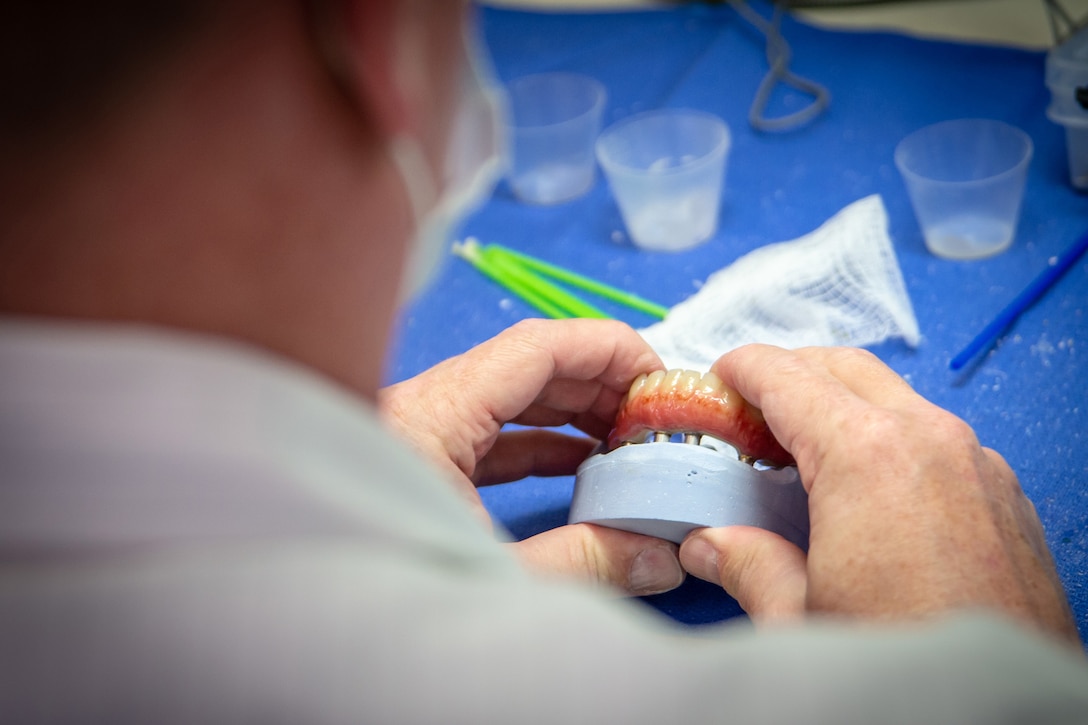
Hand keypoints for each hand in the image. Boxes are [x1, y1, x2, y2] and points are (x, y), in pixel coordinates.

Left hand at [380, 319, 683, 596]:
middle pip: (526, 366)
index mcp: (430, 414)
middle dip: (598, 383)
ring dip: (571, 413)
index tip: (659, 373)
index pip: (535, 346)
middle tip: (654, 414)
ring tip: (628, 438)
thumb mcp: (493, 576)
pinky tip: (581, 464)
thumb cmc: (371, 588)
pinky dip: (540, 444)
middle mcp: (419, 408)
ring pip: (508, 399)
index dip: (607, 350)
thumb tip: (659, 558)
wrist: (294, 622)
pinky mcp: (415, 461)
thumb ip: (582, 563)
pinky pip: (489, 436)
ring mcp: (415, 432)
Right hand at [678, 345, 1079, 645]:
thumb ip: (746, 565)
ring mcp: (977, 464)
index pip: (787, 376)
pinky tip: (863, 493)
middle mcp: (930, 441)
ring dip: (840, 406)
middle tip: (748, 414)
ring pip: (894, 398)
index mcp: (867, 456)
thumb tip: (708, 545)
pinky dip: (889, 438)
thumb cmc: (909, 664)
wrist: (1008, 721)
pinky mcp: (1003, 495)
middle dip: (789, 375)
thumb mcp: (799, 620)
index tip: (716, 381)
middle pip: (843, 368)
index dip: (741, 370)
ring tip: (799, 455)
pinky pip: (935, 437)